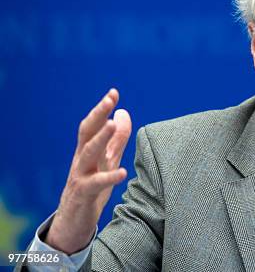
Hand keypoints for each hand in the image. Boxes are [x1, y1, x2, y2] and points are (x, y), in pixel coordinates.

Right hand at [45, 88, 131, 253]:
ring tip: (111, 124)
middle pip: (86, 132)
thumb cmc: (92, 186)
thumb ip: (117, 139)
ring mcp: (80, 176)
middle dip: (98, 114)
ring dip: (100, 138)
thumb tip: (123, 112)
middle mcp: (81, 159)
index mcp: (87, 149)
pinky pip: (95, 184)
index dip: (102, 108)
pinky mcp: (83, 194)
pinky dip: (109, 177)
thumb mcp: (107, 160)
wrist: (74, 220)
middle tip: (110, 98)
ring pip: (88, 153)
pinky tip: (122, 172)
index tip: (114, 92)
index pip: (92, 125)